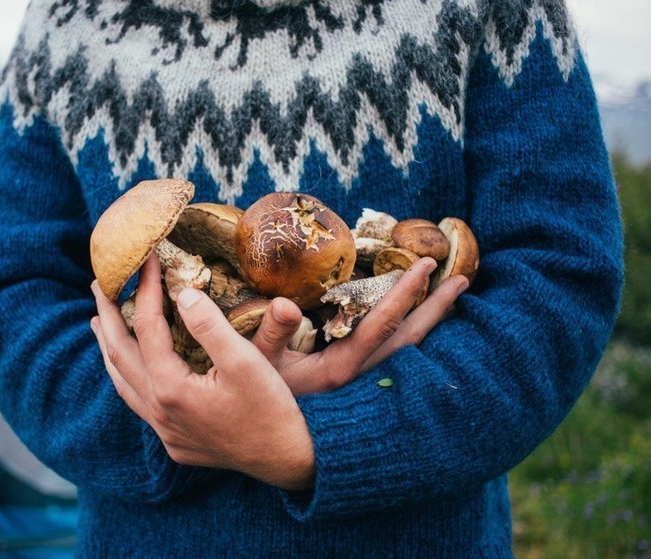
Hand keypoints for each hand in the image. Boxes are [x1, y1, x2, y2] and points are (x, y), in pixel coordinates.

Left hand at [90, 256, 314, 490]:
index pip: (147, 327)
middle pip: (119, 354)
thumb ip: (210, 325)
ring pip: (122, 381)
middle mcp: (158, 410)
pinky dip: (126, 375)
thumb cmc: (271, 408)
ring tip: (98, 322)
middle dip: (107, 316)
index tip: (146, 260)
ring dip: (109, 348)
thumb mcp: (246, 361)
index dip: (144, 289)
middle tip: (97, 284)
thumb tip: (182, 292)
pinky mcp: (174, 441)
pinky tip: (130, 368)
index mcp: (171, 388)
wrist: (286, 461)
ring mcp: (164, 430)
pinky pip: (137, 401)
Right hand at [250, 258, 468, 394]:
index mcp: (340, 368)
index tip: (426, 264)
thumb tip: (286, 303)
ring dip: (431, 324)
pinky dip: (416, 341)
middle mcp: (360, 379)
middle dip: (436, 308)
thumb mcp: (255, 364)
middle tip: (462, 278)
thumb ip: (271, 333)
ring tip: (452, 300)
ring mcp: (363, 386)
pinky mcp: (361, 389)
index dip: (405, 291)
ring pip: (409, 353)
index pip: (381, 323)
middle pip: (409, 340)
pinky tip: (423, 330)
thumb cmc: (256, 397)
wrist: (269, 443)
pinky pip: (399, 361)